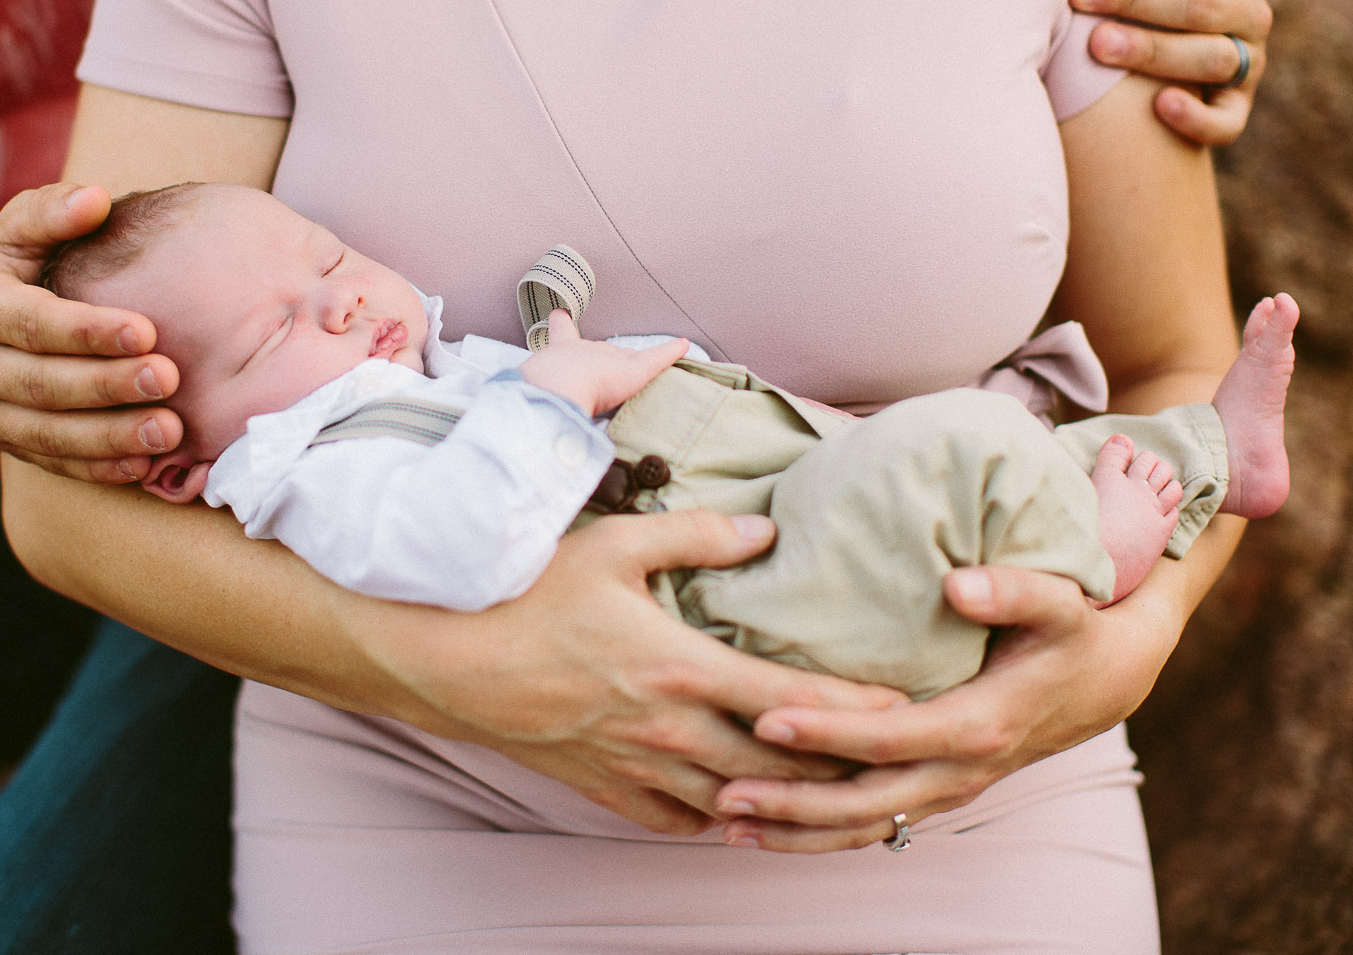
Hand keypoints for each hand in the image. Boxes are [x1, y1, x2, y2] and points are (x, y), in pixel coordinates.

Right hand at [0, 183, 184, 481]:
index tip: (147, 331)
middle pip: (44, 384)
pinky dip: (100, 469)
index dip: (88, 330)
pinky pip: (56, 464)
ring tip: (169, 432)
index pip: (33, 323)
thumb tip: (94, 198)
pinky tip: (145, 466)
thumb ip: (51, 211)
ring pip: (51, 434)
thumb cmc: (12, 270)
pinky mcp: (13, 446)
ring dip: (111, 437)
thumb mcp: (17, 230)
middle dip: (108, 385)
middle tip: (168, 378)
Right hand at [340, 509, 906, 834]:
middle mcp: (668, 730)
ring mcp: (635, 767)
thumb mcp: (613, 544)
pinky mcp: (603, 787)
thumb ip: (698, 534)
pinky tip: (738, 806)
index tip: (908, 705)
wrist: (443, 658)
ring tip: (835, 794)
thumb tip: (767, 532)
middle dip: (843, 767)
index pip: (792, 700)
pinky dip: (718, 818)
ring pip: (735, 805)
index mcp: (680, 667)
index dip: (858, 707)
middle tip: (894, 758)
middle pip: (779, 766)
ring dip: (788, 803)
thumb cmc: (525, 592)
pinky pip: (676, 820)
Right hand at [519, 310, 688, 415]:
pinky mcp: (635, 370)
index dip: (562, 326)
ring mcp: (611, 358)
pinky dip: (670, 352)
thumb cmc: (538, 393)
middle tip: (606, 365)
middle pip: (600, 351)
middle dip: (604, 357)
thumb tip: (519, 428)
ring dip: (635, 361)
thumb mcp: (534, 391)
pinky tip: (683, 347)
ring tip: (650, 358)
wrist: (554, 389)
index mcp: (560, 354)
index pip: (562, 335)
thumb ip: (536, 399)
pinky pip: (658, 358)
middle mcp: (586, 349)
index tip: (560, 314)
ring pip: (627, 358)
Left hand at [709, 563, 1181, 851]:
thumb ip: (1015, 590)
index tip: (767, 718)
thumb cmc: (1074, 630)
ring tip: (726, 822)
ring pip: (864, 826)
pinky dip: (819, 834)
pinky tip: (766, 829)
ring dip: (796, 831)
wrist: (1110, 676)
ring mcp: (948, 789)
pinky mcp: (937, 791)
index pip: (889, 738)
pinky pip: (873, 825)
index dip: (828, 733)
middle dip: (793, 801)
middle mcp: (961, 770)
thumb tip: (960, 585)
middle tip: (723, 790)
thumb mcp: (1060, 603)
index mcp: (981, 725)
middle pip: (865, 801)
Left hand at [1070, 0, 1271, 146]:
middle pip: (1198, 8)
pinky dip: (1197, 119)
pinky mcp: (1235, 110)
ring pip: (1208, 61)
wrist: (1180, 47)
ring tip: (1099, 47)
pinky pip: (1227, 123)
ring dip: (1155, 53)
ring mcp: (1247, 64)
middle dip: (1136, 0)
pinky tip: (1159, 108)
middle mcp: (1251, 13)